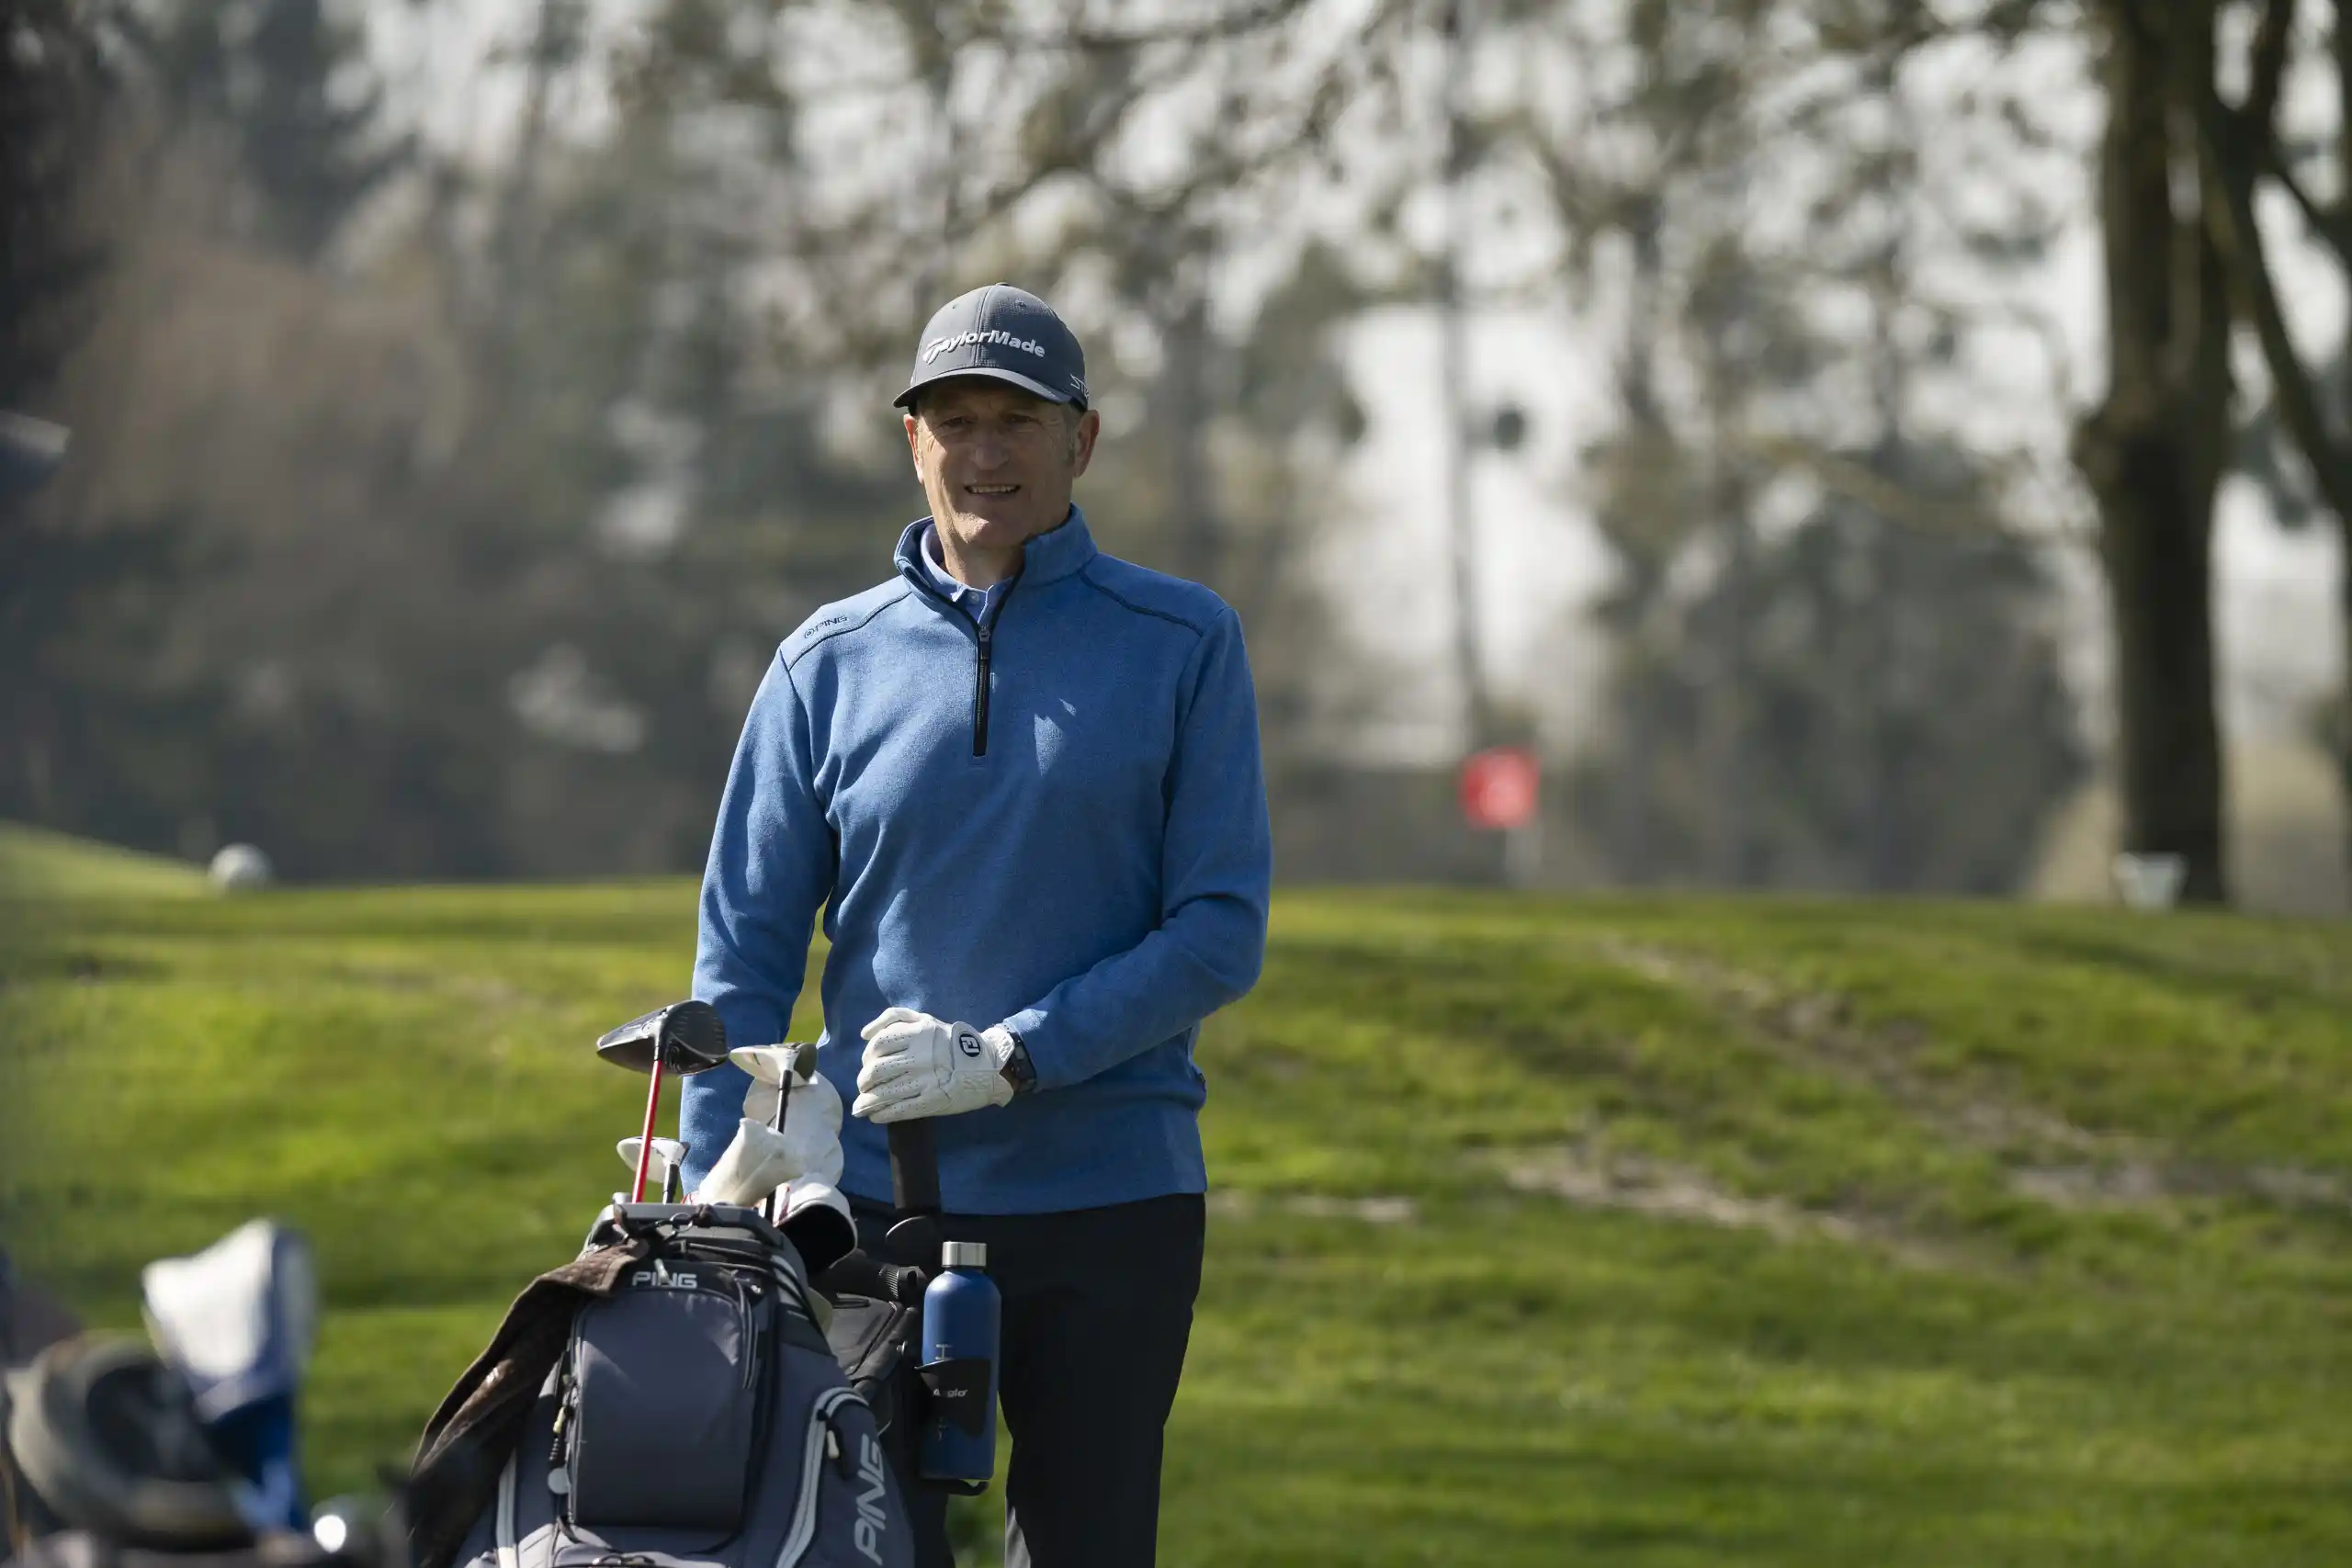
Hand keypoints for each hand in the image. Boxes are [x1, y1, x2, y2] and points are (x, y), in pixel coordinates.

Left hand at [852, 1007, 1015, 1122]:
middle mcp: (921, 1055)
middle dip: (863, 1082)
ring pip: (885, 1092)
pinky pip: (900, 1109)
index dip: (866, 1057)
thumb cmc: (950, 1041)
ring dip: (867, 1102)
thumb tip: (864, 1035)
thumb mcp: (925, 1018)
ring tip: (860, 1107)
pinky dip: (882, 1114)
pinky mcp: (933, 1100)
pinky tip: (875, 1116)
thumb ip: (894, 1018)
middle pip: (876, 1071)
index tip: (865, 1065)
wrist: (987, 1065)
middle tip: (863, 1087)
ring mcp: (927, 1080)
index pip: (878, 1045)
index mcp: (918, 1033)